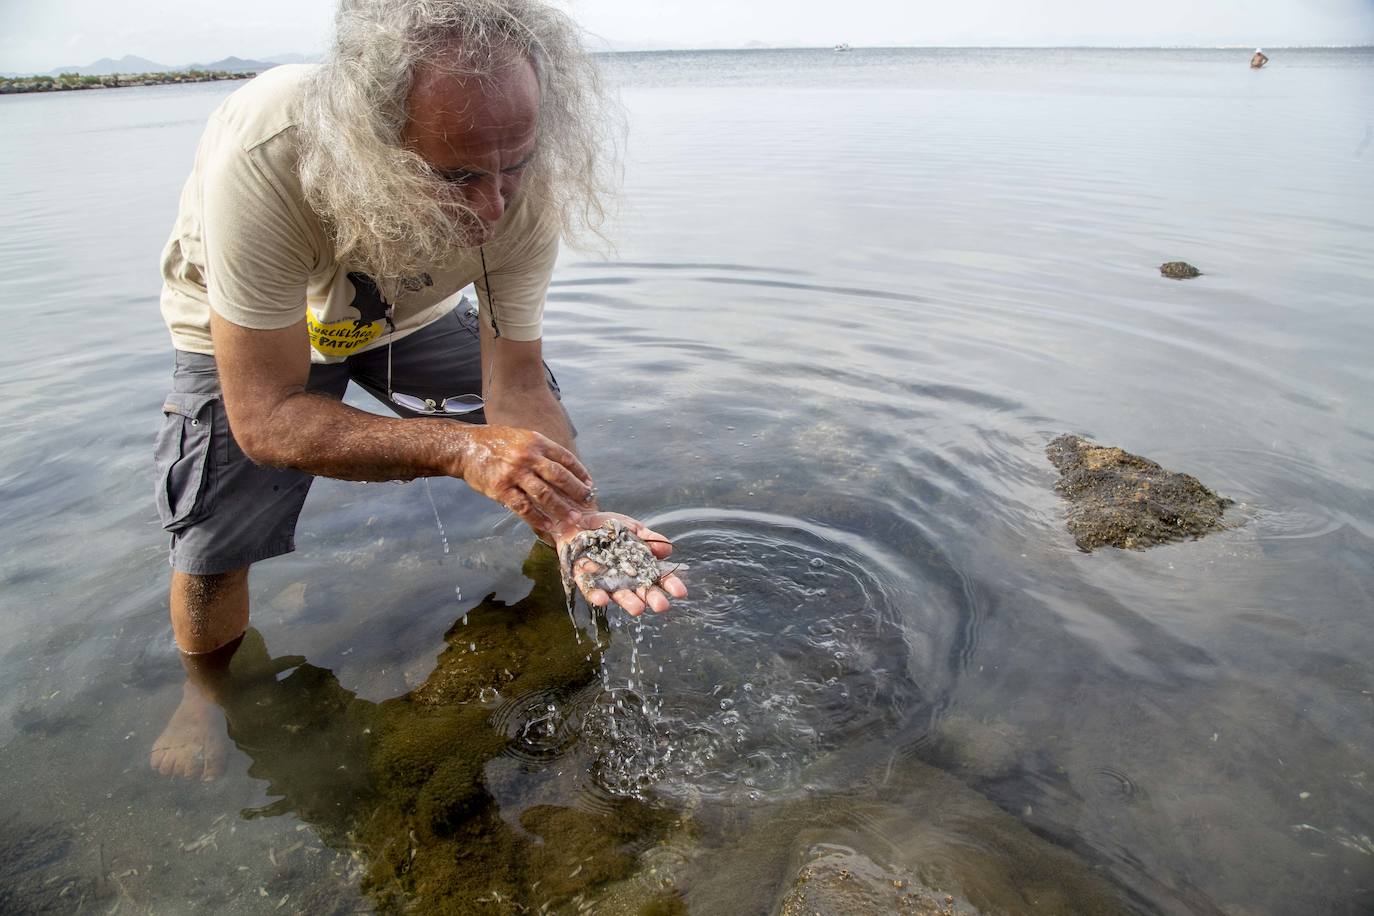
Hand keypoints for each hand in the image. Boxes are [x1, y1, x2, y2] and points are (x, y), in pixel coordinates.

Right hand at [455, 425, 594, 531]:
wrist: (465, 447)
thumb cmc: (495, 442)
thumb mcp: (521, 437)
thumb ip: (540, 450)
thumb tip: (563, 469)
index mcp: (536, 442)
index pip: (565, 458)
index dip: (579, 472)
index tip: (589, 484)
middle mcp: (528, 456)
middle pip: (559, 476)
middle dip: (576, 491)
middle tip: (588, 503)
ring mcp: (514, 473)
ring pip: (544, 494)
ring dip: (561, 509)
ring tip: (574, 519)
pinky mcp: (501, 489)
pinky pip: (523, 507)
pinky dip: (538, 518)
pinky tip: (548, 525)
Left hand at [554, 512, 687, 615]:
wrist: (580, 519)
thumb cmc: (609, 527)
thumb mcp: (633, 528)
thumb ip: (649, 538)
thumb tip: (667, 549)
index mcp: (639, 567)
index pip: (658, 578)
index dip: (669, 585)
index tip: (680, 592)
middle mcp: (624, 578)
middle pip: (640, 592)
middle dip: (651, 599)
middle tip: (661, 606)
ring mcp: (604, 580)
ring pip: (617, 595)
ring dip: (627, 603)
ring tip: (638, 609)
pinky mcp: (583, 578)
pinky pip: (589, 589)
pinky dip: (596, 595)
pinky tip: (603, 600)